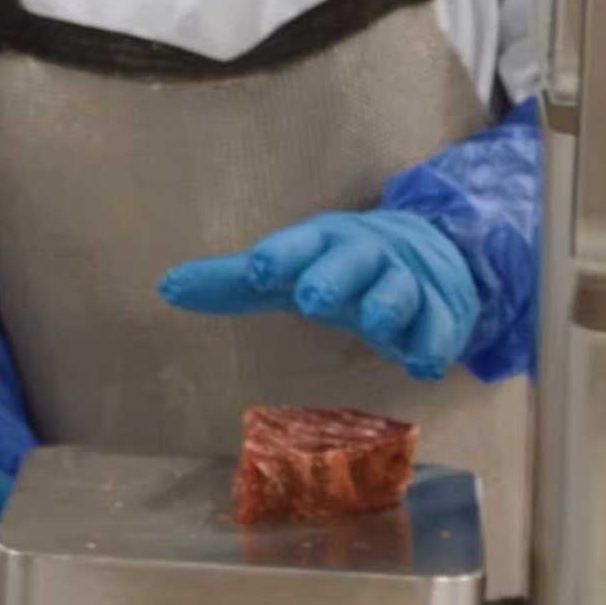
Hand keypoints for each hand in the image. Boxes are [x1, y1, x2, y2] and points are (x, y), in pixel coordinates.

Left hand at [157, 210, 480, 380]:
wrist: (427, 251)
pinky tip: (424, 360)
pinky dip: (433, 343)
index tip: (259, 268)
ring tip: (376, 324)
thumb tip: (165, 286)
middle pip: (350, 262)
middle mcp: (364, 257)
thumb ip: (231, 282)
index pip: (299, 245)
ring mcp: (405, 284)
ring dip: (386, 305)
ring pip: (398, 291)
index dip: (281, 256)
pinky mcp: (439, 314)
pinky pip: (440, 327)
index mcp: (322, 244)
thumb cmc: (338, 268)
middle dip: (332, 278)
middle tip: (312, 299)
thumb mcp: (288, 271)